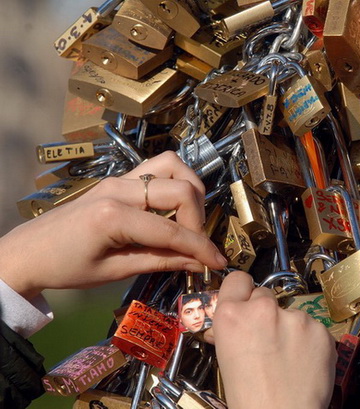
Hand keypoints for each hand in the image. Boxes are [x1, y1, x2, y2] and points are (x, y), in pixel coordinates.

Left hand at [0, 151, 226, 299]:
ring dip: (191, 190)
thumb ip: (161, 262)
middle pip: (181, 189)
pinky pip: (158, 168)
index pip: (171, 230)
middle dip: (198, 219)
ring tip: (189, 220)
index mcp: (113, 217)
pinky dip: (175, 183)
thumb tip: (198, 263)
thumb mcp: (115, 272)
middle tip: (196, 245)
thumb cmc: (65, 267)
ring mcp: (118, 178)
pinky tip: (173, 207)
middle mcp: (119, 189)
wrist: (28, 252)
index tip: (218, 262)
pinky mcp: (118, 178)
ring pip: (172, 166)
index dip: (200, 247)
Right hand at [206, 271, 335, 408]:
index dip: (242, 291)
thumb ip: (232, 331)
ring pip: (292, 314)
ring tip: (287, 359)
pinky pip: (313, 328)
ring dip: (291, 329)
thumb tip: (235, 321)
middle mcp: (263, 309)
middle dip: (266, 313)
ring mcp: (295, 317)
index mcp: (232, 316)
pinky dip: (310, 342)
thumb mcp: (227, 358)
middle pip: (265, 295)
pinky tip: (303, 363)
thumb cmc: (252, 399)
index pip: (237, 280)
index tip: (247, 298)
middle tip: (267, 339)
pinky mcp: (320, 329)